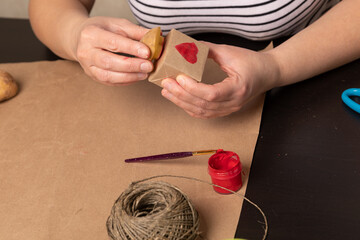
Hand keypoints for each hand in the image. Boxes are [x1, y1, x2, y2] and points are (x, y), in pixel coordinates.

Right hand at [72, 17, 152, 85]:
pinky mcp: (92, 76)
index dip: (131, 48)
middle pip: (109, 62)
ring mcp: (87, 66)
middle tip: (148, 66)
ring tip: (144, 73)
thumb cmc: (101, 29)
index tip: (147, 52)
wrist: (80, 38)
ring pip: (108, 76)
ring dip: (129, 76)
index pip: (113, 43)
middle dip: (131, 65)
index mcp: (91, 34)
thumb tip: (155, 37)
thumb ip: (135, 31)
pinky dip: (125, 81)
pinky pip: (110, 82)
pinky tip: (136, 77)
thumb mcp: (117, 24)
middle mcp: (86, 52)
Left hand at [161, 42, 279, 117]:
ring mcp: (230, 109)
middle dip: (181, 95)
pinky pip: (205, 114)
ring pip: (201, 112)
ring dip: (181, 102)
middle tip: (166, 83)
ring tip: (167, 91)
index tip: (179, 77)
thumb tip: (185, 48)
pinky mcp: (226, 110)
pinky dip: (189, 108)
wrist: (268, 73)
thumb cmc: (252, 62)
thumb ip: (207, 50)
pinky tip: (178, 100)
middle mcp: (234, 103)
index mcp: (238, 88)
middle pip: (203, 105)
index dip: (193, 88)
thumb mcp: (230, 52)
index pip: (212, 94)